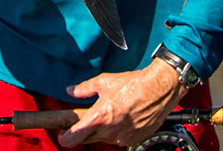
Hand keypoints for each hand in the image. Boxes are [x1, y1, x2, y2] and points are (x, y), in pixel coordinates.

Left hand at [57, 59, 189, 147]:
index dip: (65, 137)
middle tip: (87, 120)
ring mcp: (121, 138)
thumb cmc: (132, 84)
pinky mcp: (133, 140)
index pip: (73, 138)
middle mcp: (108, 132)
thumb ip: (84, 89)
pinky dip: (116, 132)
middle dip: (83, 132)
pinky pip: (118, 139)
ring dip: (101, 131)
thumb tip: (71, 91)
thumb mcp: (103, 81)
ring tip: (110, 115)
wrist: (158, 90)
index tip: (63, 134)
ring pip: (103, 139)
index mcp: (98, 118)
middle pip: (86, 140)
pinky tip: (122, 119)